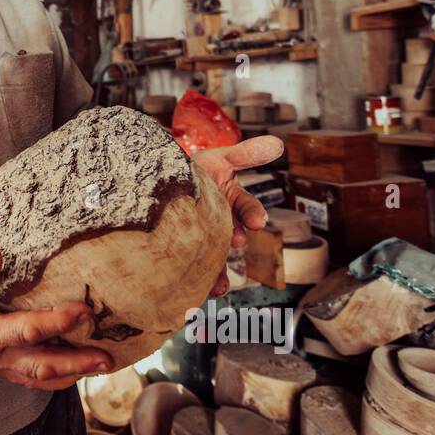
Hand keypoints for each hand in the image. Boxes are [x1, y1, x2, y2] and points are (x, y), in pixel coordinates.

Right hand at [0, 245, 113, 389]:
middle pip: (40, 364)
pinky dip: (53, 374)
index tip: (84, 312)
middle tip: (107, 357)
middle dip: (77, 362)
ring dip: (70, 372)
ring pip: (37, 376)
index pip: (27, 331)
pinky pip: (28, 375)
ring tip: (99, 366)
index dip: (58, 322)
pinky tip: (72, 368)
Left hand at [191, 135, 284, 294]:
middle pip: (232, 235)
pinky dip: (202, 281)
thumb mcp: (218, 157)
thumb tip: (278, 143)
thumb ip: (245, 154)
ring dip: (221, 272)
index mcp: (230, 199)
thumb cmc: (191, 168)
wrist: (156, 181)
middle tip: (235, 241)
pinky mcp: (188, 250)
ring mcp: (205, 237)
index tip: (256, 222)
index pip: (246, 206)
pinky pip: (198, 268)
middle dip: (234, 239)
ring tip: (219, 284)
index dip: (252, 214)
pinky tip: (204, 290)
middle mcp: (221, 220)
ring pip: (217, 257)